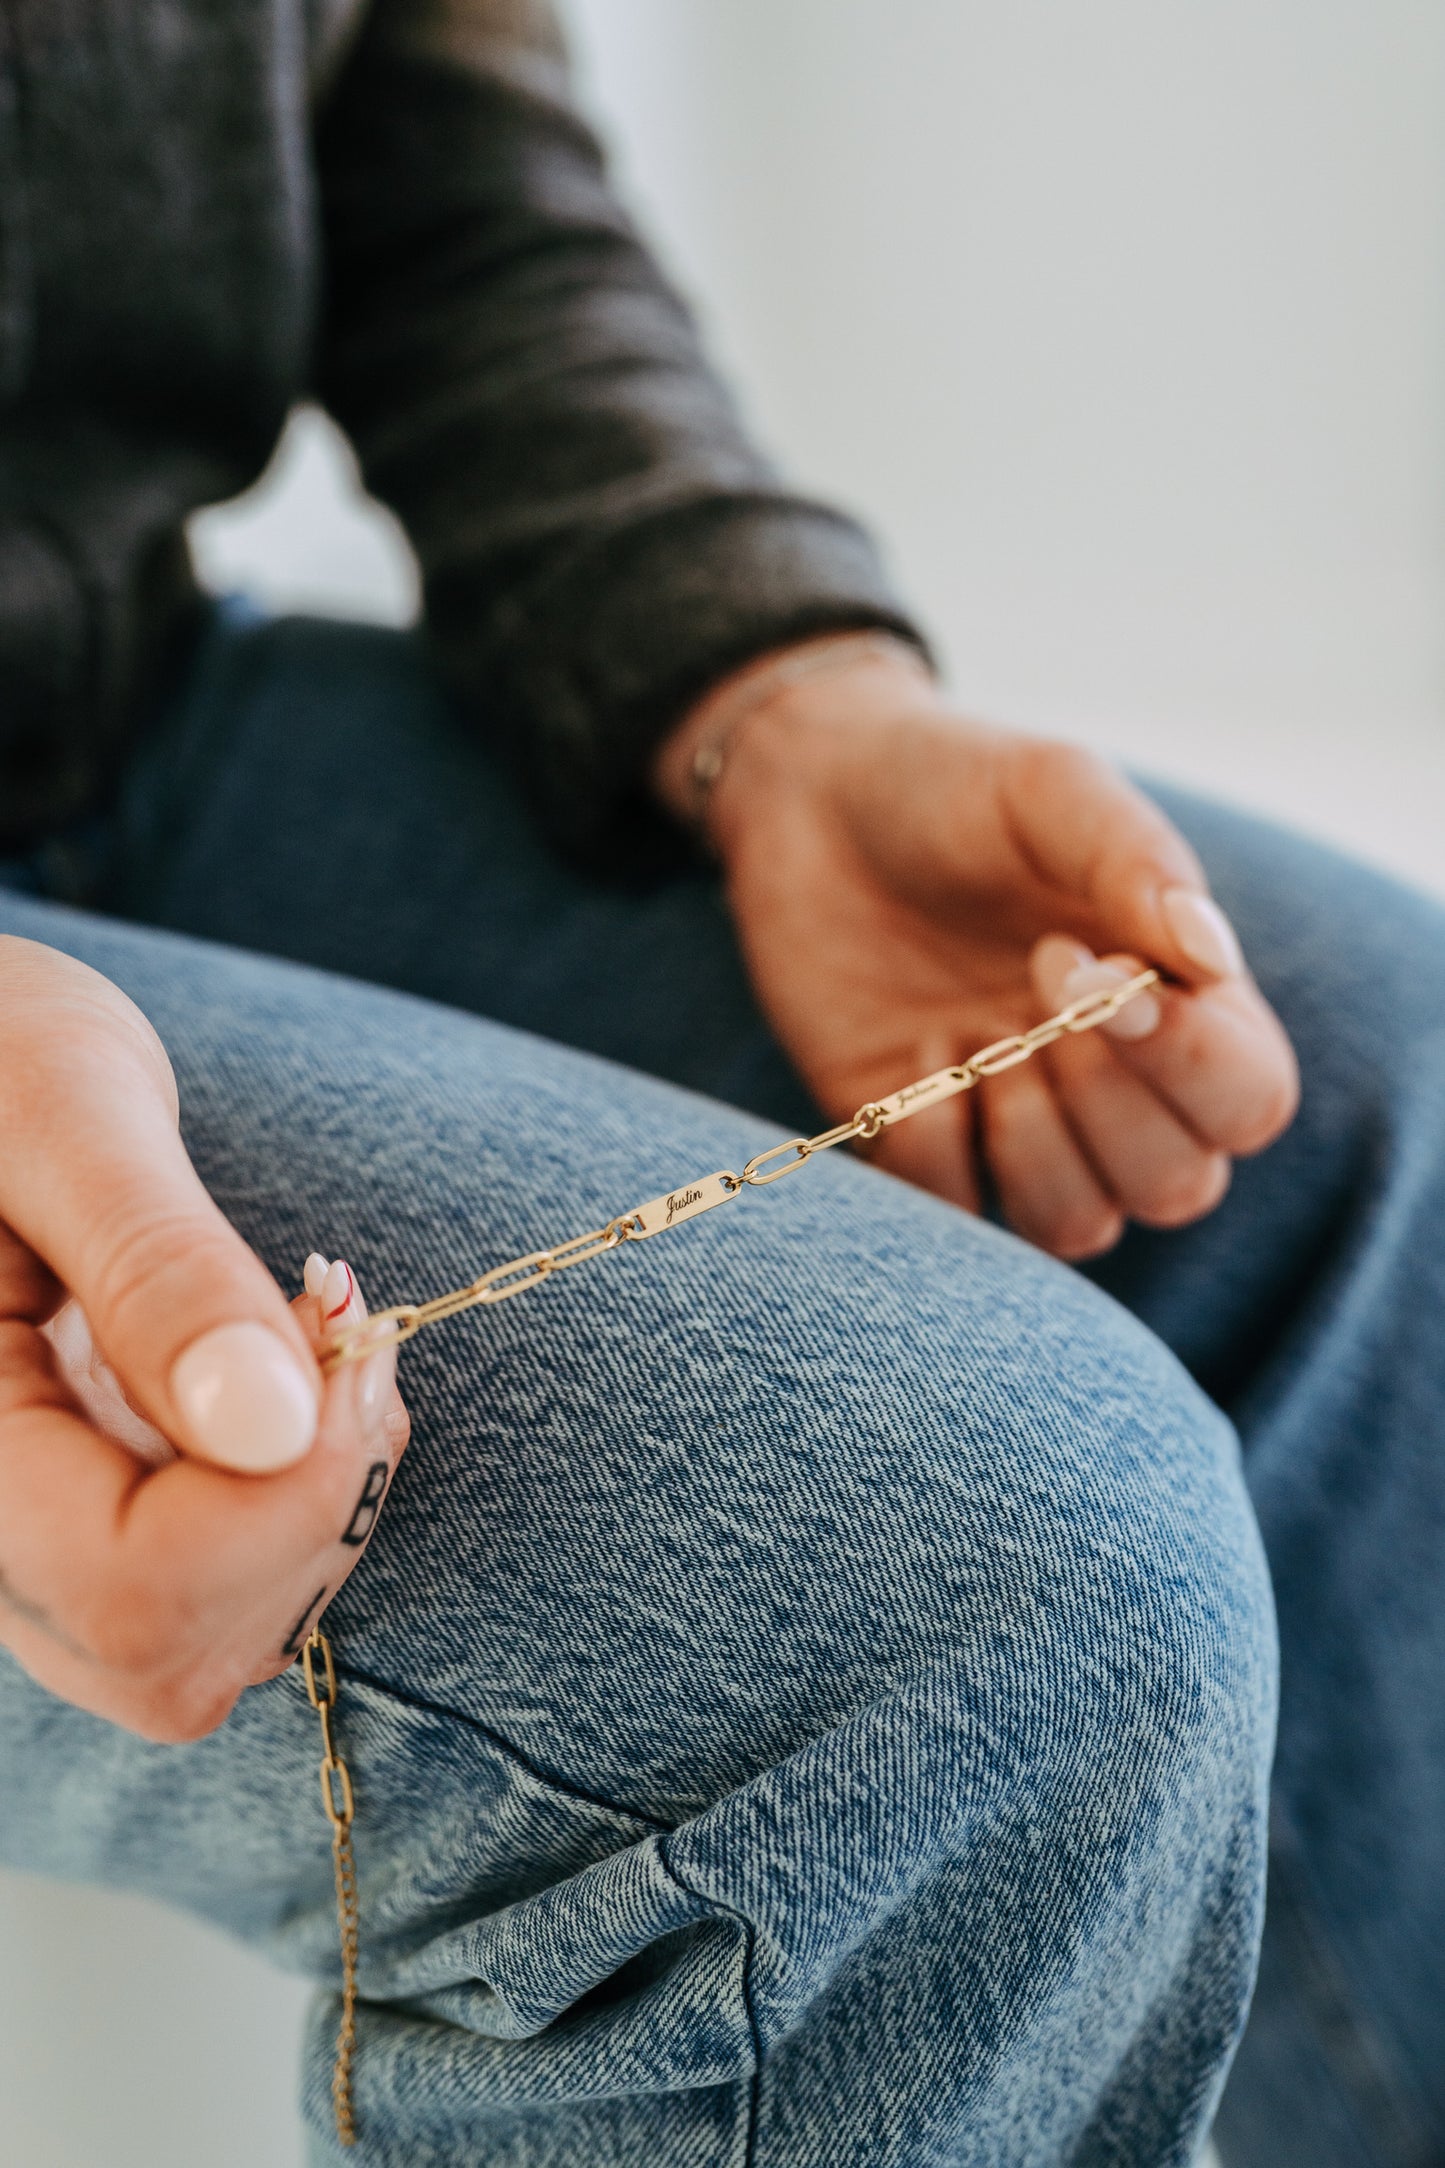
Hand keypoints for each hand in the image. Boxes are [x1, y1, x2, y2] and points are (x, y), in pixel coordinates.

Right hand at [0, 937, 407, 1739]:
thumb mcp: (64, 1110)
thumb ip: (156, 1266)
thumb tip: (277, 1428)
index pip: (130, 1593)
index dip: (281, 1500)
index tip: (341, 1324)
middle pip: (171, 1652)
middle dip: (310, 1502)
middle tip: (337, 1317)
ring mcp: (23, 1545)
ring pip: (198, 1649)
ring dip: (313, 1504)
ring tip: (309, 1327)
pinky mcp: (83, 1526)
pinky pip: (208, 1596)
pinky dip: (293, 1500)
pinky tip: (291, 1377)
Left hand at [654, 646, 1298, 1256]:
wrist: (809, 794)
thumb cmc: (952, 784)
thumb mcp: (1051, 791)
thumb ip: (1136, 862)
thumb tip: (1209, 958)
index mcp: (1175, 995)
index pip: (1248, 1099)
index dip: (1191, 1064)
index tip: (1094, 969)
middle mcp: (1109, 1076)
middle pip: (1177, 1187)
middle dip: (1109, 1105)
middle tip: (1033, 980)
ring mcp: (1013, 1118)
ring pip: (1078, 1226)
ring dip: (1032, 1142)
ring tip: (978, 1035)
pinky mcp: (917, 1137)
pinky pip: (954, 1209)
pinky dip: (933, 1145)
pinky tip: (912, 1055)